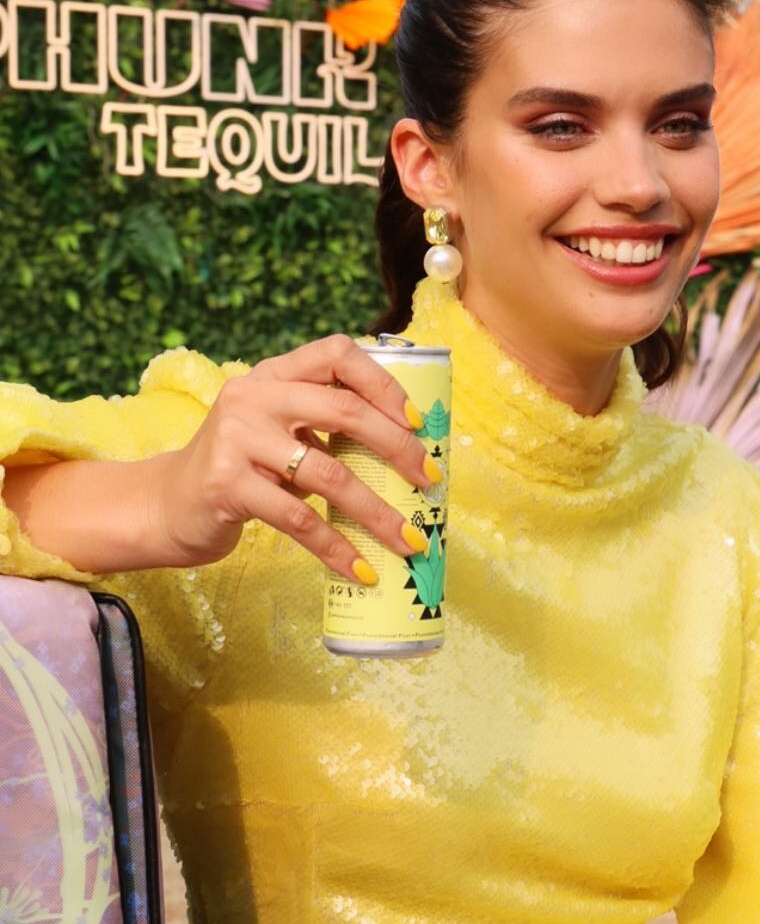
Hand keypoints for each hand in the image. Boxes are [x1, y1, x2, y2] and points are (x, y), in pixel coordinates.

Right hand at [149, 334, 434, 586]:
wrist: (166, 506)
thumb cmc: (239, 470)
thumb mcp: (275, 432)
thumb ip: (321, 426)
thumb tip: (406, 452)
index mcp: (273, 375)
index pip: (336, 353)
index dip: (382, 382)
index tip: (415, 420)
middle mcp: (253, 397)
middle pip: (344, 411)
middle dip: (398, 448)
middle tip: (430, 481)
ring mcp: (236, 439)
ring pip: (329, 474)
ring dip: (377, 513)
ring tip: (410, 541)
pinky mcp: (227, 485)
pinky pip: (299, 519)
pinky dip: (336, 548)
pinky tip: (361, 569)